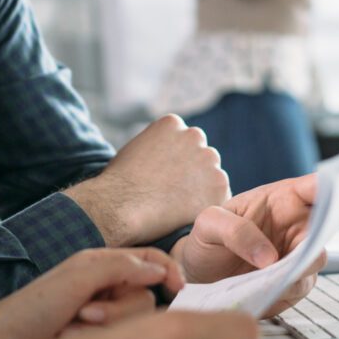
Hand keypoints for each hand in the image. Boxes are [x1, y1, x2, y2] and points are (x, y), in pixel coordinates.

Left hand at [0, 249, 182, 338]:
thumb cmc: (30, 309)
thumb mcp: (77, 278)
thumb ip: (119, 267)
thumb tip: (158, 271)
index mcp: (103, 266)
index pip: (152, 262)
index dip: (170, 272)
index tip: (179, 289)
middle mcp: (106, 291)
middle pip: (146, 300)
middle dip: (117, 311)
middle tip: (84, 314)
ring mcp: (102, 320)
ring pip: (135, 327)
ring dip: (102, 329)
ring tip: (70, 331)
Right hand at [64, 115, 228, 245]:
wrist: (120, 207)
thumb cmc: (119, 184)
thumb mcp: (135, 150)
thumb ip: (158, 146)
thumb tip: (167, 155)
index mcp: (172, 123)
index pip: (185, 140)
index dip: (178, 161)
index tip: (167, 177)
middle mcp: (194, 136)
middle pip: (203, 155)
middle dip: (194, 172)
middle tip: (175, 194)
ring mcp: (209, 160)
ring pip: (213, 176)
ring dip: (203, 188)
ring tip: (178, 206)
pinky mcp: (219, 186)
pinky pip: (220, 196)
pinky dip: (208, 206)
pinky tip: (187, 215)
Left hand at [171, 173, 338, 316]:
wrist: (197, 273)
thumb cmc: (206, 239)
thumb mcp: (207, 225)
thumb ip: (234, 231)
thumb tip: (268, 257)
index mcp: (281, 199)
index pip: (319, 188)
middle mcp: (296, 225)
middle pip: (329, 223)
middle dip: (337, 229)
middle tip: (322, 238)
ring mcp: (295, 255)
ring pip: (316, 259)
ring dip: (302, 266)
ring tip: (279, 273)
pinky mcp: (291, 284)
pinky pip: (299, 287)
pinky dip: (288, 290)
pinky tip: (270, 290)